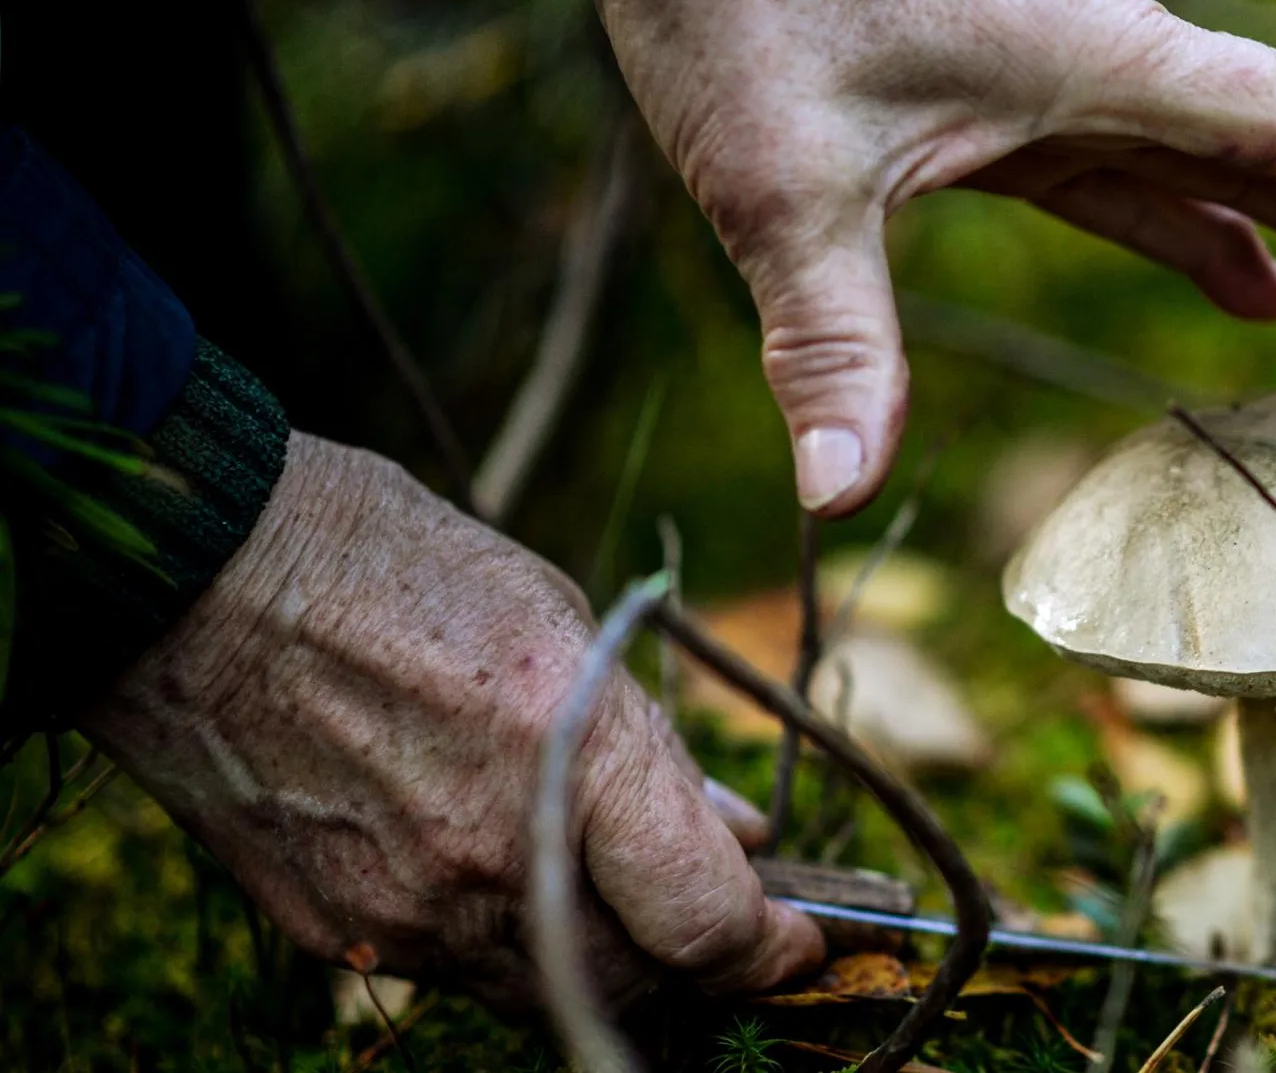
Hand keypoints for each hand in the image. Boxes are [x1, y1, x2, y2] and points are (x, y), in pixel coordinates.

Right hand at [80, 432, 823, 1005]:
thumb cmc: (391, 565)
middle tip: (723, 924)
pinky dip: (512, 946)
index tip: (800, 941)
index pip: (706, 923)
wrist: (192, 577)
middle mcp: (491, 855)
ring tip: (623, 898)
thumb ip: (652, 750)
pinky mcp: (335, 932)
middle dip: (699, 965)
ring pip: (549, 995)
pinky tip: (515, 880)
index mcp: (566, 751)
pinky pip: (458, 973)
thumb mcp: (562, 619)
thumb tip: (731, 832)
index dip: (773, 951)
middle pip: (641, 986)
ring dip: (609, 963)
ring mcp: (405, 910)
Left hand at [595, 0, 1275, 516]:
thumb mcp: (785, 179)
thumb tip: (837, 500)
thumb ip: (831, 337)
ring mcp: (1057, 80)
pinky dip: (1201, 227)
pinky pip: (1136, 172)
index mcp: (1100, 63)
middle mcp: (1104, 64)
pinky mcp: (1001, 101)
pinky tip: (1252, 281)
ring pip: (1223, 159)